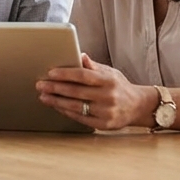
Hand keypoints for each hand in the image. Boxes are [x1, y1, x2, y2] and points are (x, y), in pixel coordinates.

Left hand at [36, 54, 157, 129]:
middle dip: (55, 88)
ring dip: (57, 102)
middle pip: (77, 92)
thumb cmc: (119, 86)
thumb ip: (93, 66)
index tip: (50, 73)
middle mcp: (108, 97)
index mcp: (108, 80)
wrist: (139, 106)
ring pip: (76, 107)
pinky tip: (57, 106)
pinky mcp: (104, 125)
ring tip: (44, 97)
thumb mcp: (110, 72)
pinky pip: (81, 119)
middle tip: (41, 85)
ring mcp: (106, 112)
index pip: (83, 76)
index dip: (65, 74)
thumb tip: (79, 55)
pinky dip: (66, 112)